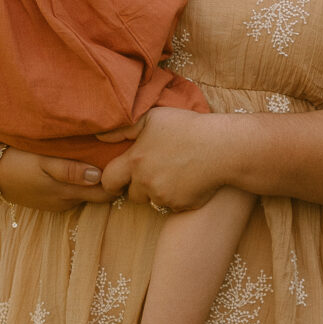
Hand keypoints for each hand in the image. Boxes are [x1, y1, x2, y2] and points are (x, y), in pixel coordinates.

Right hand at [0, 149, 116, 211]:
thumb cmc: (18, 162)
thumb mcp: (42, 163)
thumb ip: (70, 170)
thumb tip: (98, 175)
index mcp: (69, 193)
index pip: (106, 194)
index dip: (119, 180)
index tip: (128, 163)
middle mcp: (67, 202)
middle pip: (100, 196)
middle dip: (113, 183)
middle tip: (124, 162)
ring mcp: (59, 203)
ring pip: (87, 194)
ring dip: (97, 183)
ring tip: (108, 162)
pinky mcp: (51, 200)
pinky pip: (74, 193)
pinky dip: (82, 184)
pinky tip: (84, 169)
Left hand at [98, 107, 239, 211]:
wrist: (223, 147)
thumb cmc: (187, 127)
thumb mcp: (153, 117)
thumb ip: (123, 129)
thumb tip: (100, 137)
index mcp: (136, 161)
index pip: (108, 180)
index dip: (111, 179)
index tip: (120, 176)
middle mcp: (146, 182)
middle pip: (132, 195)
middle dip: (139, 186)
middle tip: (155, 169)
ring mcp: (164, 197)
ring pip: (153, 200)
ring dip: (158, 191)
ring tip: (175, 171)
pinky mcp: (181, 206)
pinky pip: (173, 206)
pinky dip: (178, 196)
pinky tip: (190, 179)